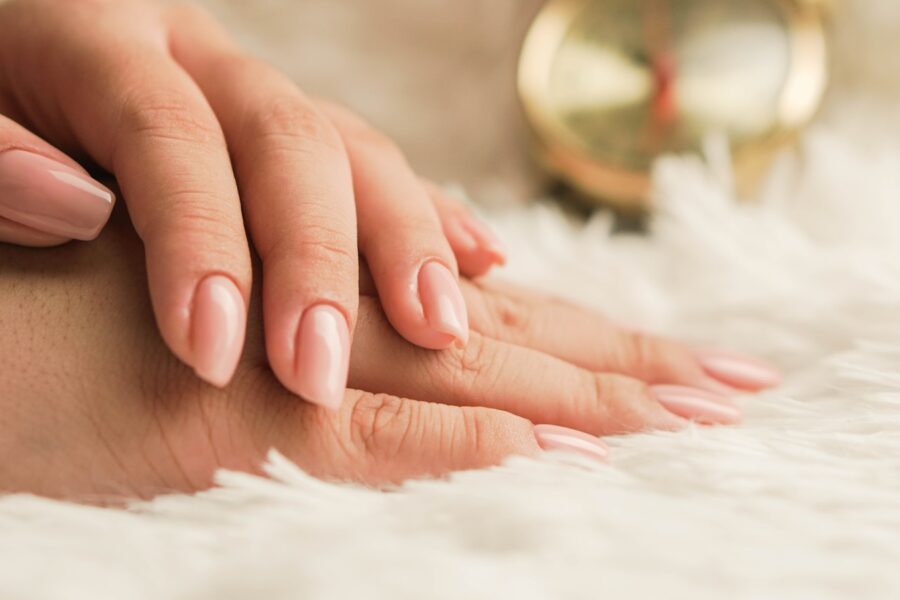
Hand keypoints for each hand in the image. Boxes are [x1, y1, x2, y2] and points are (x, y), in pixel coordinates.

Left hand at [0, 0, 504, 410]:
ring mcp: (257, 94)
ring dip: (405, 244)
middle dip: (319, 262)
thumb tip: (73, 205)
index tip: (210, 354)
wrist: (17, 49)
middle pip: (292, 143)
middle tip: (319, 373)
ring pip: (355, 152)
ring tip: (441, 329)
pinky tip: (476, 262)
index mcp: (103, 41)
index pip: (173, 139)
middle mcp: (202, 60)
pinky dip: (429, 216)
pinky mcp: (293, 133)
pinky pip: (373, 164)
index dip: (201, 242)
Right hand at [0, 214, 777, 499]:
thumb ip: (350, 337)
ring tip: (687, 423)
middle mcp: (333, 316)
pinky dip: (453, 441)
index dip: (602, 346)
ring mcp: (285, 361)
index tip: (695, 372)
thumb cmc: (101, 328)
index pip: (502, 320)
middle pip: (511, 338)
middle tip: (735, 391)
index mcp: (344, 299)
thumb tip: (461, 338)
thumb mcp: (247, 322)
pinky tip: (541, 454)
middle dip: (629, 369)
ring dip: (578, 403)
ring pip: (460, 373)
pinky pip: (357, 435)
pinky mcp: (215, 416)